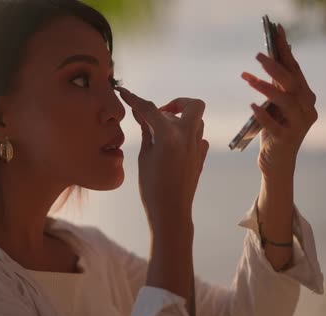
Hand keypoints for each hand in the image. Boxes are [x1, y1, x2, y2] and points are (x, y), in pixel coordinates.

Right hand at [115, 86, 207, 236]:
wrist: (171, 211)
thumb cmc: (152, 187)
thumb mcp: (144, 156)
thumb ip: (146, 131)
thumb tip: (140, 113)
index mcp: (169, 135)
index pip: (150, 109)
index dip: (135, 99)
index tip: (124, 93)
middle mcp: (188, 136)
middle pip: (191, 104)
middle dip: (176, 103)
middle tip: (160, 113)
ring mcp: (198, 146)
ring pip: (196, 119)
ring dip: (181, 118)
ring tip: (163, 130)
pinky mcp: (201, 156)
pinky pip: (197, 136)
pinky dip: (185, 135)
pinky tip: (172, 147)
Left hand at [241, 24, 317, 180]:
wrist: (277, 163)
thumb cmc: (274, 130)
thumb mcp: (276, 106)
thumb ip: (276, 86)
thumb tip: (269, 58)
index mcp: (306, 99)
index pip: (295, 71)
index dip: (286, 52)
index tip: (276, 33)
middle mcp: (307, 110)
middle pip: (292, 84)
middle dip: (275, 67)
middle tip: (258, 55)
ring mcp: (298, 126)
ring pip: (286, 102)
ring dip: (267, 88)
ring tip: (249, 79)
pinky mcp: (286, 140)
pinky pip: (274, 125)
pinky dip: (263, 114)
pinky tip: (252, 105)